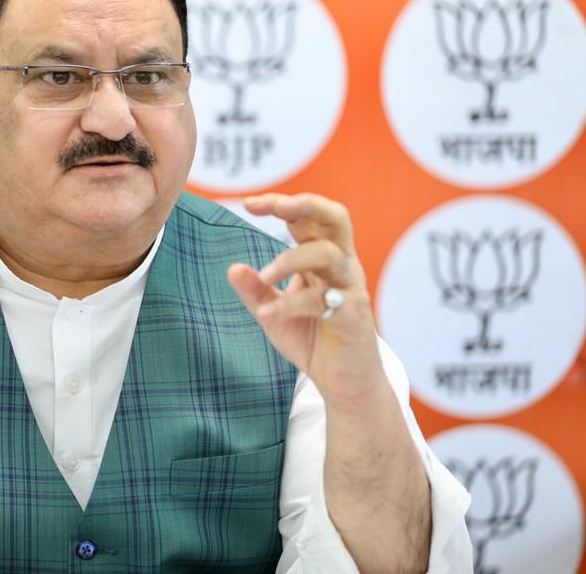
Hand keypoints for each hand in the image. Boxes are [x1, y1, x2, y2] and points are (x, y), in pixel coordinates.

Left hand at [227, 193, 383, 406]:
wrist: (344, 382)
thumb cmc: (313, 339)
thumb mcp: (274, 313)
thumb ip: (256, 291)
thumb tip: (232, 268)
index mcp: (323, 259)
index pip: (307, 219)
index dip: (281, 204)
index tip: (249, 203)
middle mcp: (341, 266)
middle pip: (335, 218)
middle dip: (305, 205)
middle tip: (274, 206)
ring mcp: (350, 287)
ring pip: (327, 253)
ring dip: (290, 259)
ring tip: (265, 275)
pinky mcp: (353, 313)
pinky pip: (322, 299)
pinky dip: (290, 304)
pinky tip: (267, 314)